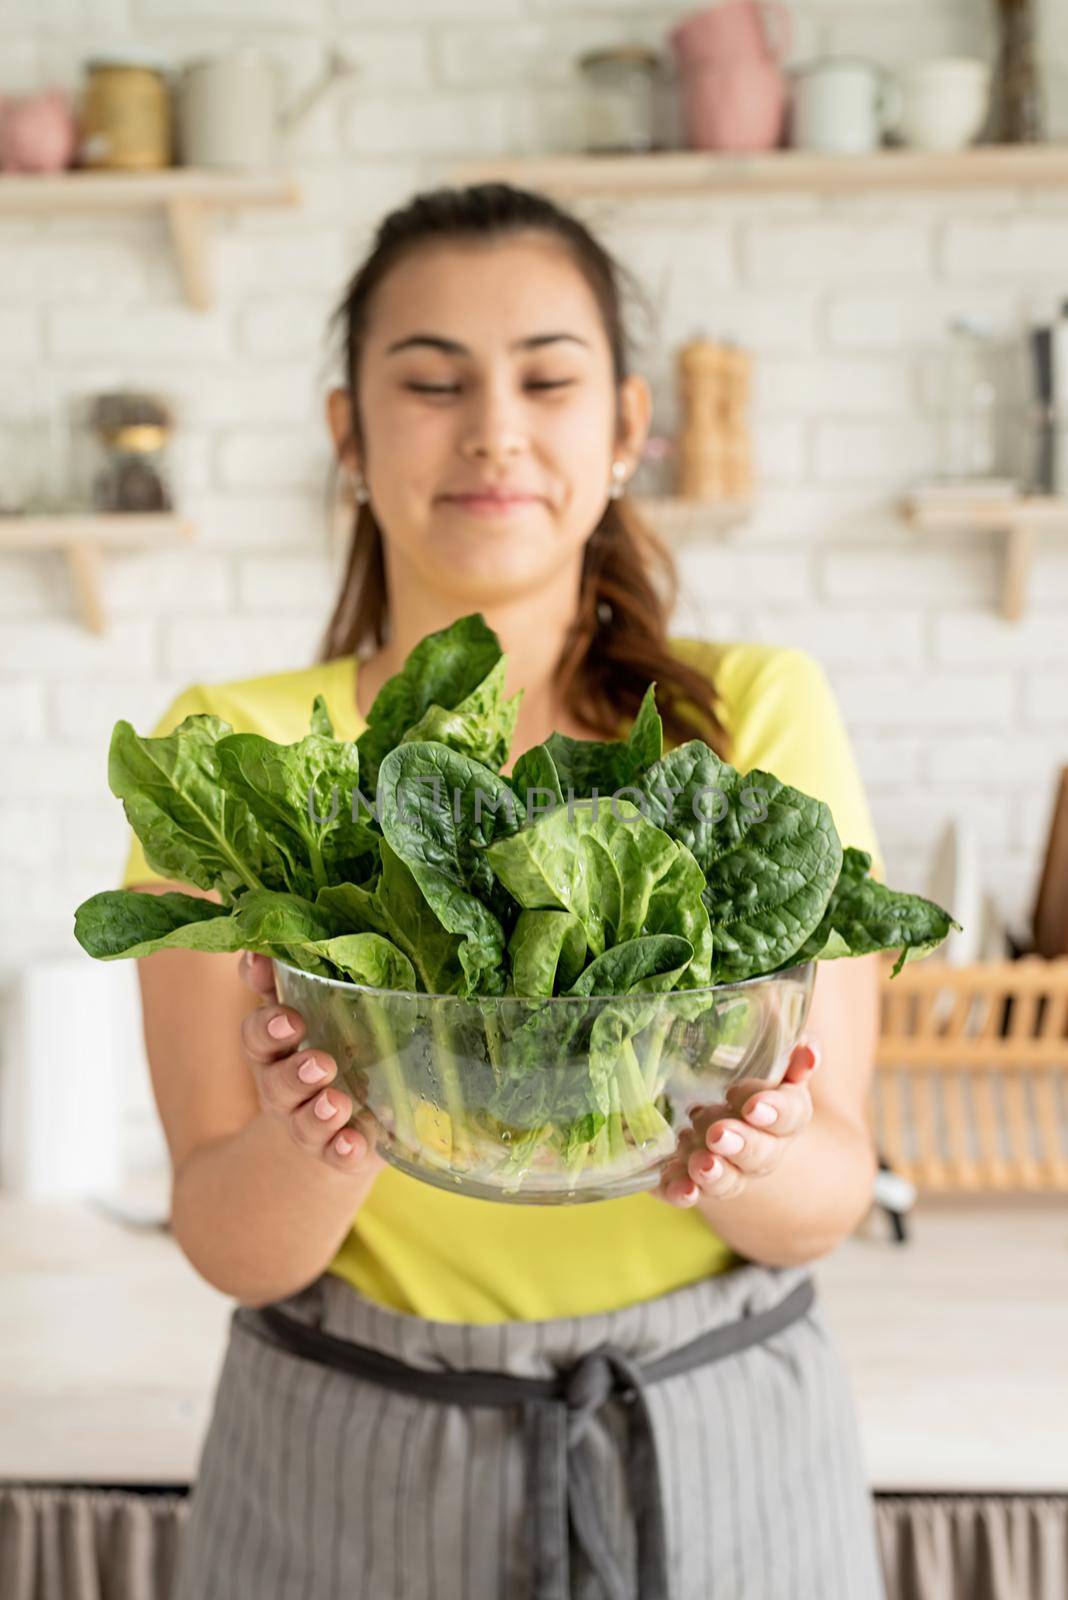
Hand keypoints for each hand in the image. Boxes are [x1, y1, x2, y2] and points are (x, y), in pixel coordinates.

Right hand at [239, 951, 383, 1177]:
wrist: (338, 1129)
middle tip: (321, 1063)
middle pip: (275, 1079)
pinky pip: (335, 1155)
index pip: (259, 1033)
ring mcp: (308, 1122)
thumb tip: (285, 939)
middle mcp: (284, 1085)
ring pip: (302, 1120)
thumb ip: (305, 976)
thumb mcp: (321, 1011)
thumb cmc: (333, 1048)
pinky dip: (343, 1150)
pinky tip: (355, 1144)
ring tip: (336, 1104)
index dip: (268, 1024)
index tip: (290, 1017)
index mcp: (278, 1047)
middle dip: (294, 1072)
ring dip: (317, 1112)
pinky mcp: (337, 1151)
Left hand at [655, 1039, 819, 1208]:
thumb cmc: (753, 1083)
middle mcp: (761, 1149)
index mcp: (784, 1115)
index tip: (754, 1107)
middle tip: (718, 1135)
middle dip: (741, 1145)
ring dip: (716, 1174)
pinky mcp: (693, 1179)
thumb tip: (808, 1050)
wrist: (728, 1122)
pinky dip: (683, 1191)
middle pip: (759, 1153)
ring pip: (729, 1179)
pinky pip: (689, 1191)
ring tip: (701, 1164)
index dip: (775, 1112)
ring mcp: (728, 1168)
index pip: (790, 1115)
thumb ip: (791, 1058)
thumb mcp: (774, 1064)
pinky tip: (681, 1189)